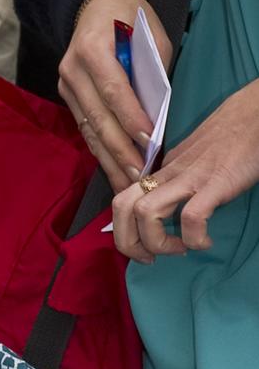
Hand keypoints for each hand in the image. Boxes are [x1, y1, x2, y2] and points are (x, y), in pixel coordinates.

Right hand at [59, 0, 170, 192]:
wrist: (94, 3)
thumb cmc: (128, 14)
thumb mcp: (150, 30)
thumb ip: (154, 68)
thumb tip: (159, 110)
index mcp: (92, 48)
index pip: (113, 90)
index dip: (130, 118)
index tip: (149, 141)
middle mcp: (72, 71)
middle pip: (97, 118)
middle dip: (119, 150)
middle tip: (138, 175)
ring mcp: (66, 86)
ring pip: (88, 130)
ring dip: (109, 159)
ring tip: (126, 182)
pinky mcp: (67, 98)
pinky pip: (85, 128)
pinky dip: (101, 150)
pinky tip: (114, 168)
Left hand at [111, 79, 258, 261]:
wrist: (258, 110)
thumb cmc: (231, 135)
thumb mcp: (192, 158)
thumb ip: (177, 179)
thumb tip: (168, 205)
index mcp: (163, 169)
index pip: (123, 201)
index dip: (124, 231)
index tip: (143, 248)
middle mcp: (169, 173)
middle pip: (122, 208)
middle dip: (128, 242)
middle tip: (149, 258)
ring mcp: (190, 177)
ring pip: (145, 213)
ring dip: (157, 242)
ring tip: (180, 249)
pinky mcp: (215, 182)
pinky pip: (190, 218)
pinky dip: (194, 238)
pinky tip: (205, 242)